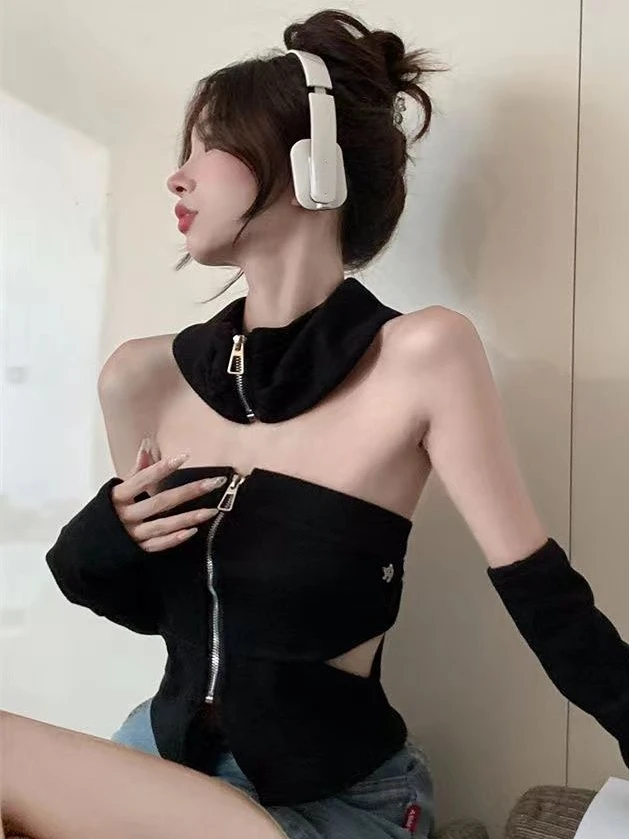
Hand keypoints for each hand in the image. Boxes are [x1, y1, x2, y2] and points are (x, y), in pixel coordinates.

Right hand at [111, 438, 225, 552]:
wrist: (88, 545)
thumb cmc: (106, 511)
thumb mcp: (117, 490)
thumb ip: (135, 471)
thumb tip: (146, 446)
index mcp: (118, 496)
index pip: (142, 479)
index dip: (162, 468)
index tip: (184, 456)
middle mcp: (125, 515)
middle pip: (160, 502)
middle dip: (189, 491)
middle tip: (214, 483)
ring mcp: (131, 534)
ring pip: (163, 525)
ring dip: (189, 517)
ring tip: (212, 510)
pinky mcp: (136, 550)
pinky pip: (158, 544)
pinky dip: (175, 538)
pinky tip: (194, 530)